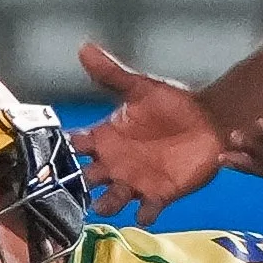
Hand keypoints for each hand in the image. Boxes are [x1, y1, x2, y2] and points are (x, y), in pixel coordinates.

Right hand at [71, 45, 225, 222]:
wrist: (212, 121)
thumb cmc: (175, 103)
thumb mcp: (142, 87)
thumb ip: (112, 73)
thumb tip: (85, 47)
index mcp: (106, 137)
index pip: (74, 147)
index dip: (62, 152)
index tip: (51, 154)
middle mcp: (115, 163)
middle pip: (85, 180)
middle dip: (77, 187)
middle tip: (75, 188)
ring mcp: (135, 181)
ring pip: (110, 201)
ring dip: (106, 205)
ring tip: (107, 203)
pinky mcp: (159, 194)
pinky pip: (146, 212)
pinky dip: (144, 215)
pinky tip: (145, 210)